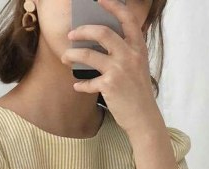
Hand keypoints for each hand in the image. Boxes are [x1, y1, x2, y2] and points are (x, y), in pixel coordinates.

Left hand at [61, 0, 159, 135]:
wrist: (144, 117)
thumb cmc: (138, 92)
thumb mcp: (137, 66)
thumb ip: (125, 52)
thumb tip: (99, 42)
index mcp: (138, 47)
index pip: (127, 18)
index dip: (112, 5)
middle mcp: (130, 55)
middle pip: (102, 32)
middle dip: (82, 31)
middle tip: (71, 34)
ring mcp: (119, 70)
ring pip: (88, 55)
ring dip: (72, 55)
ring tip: (65, 57)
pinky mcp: (110, 86)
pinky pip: (88, 82)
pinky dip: (80, 84)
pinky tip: (77, 85)